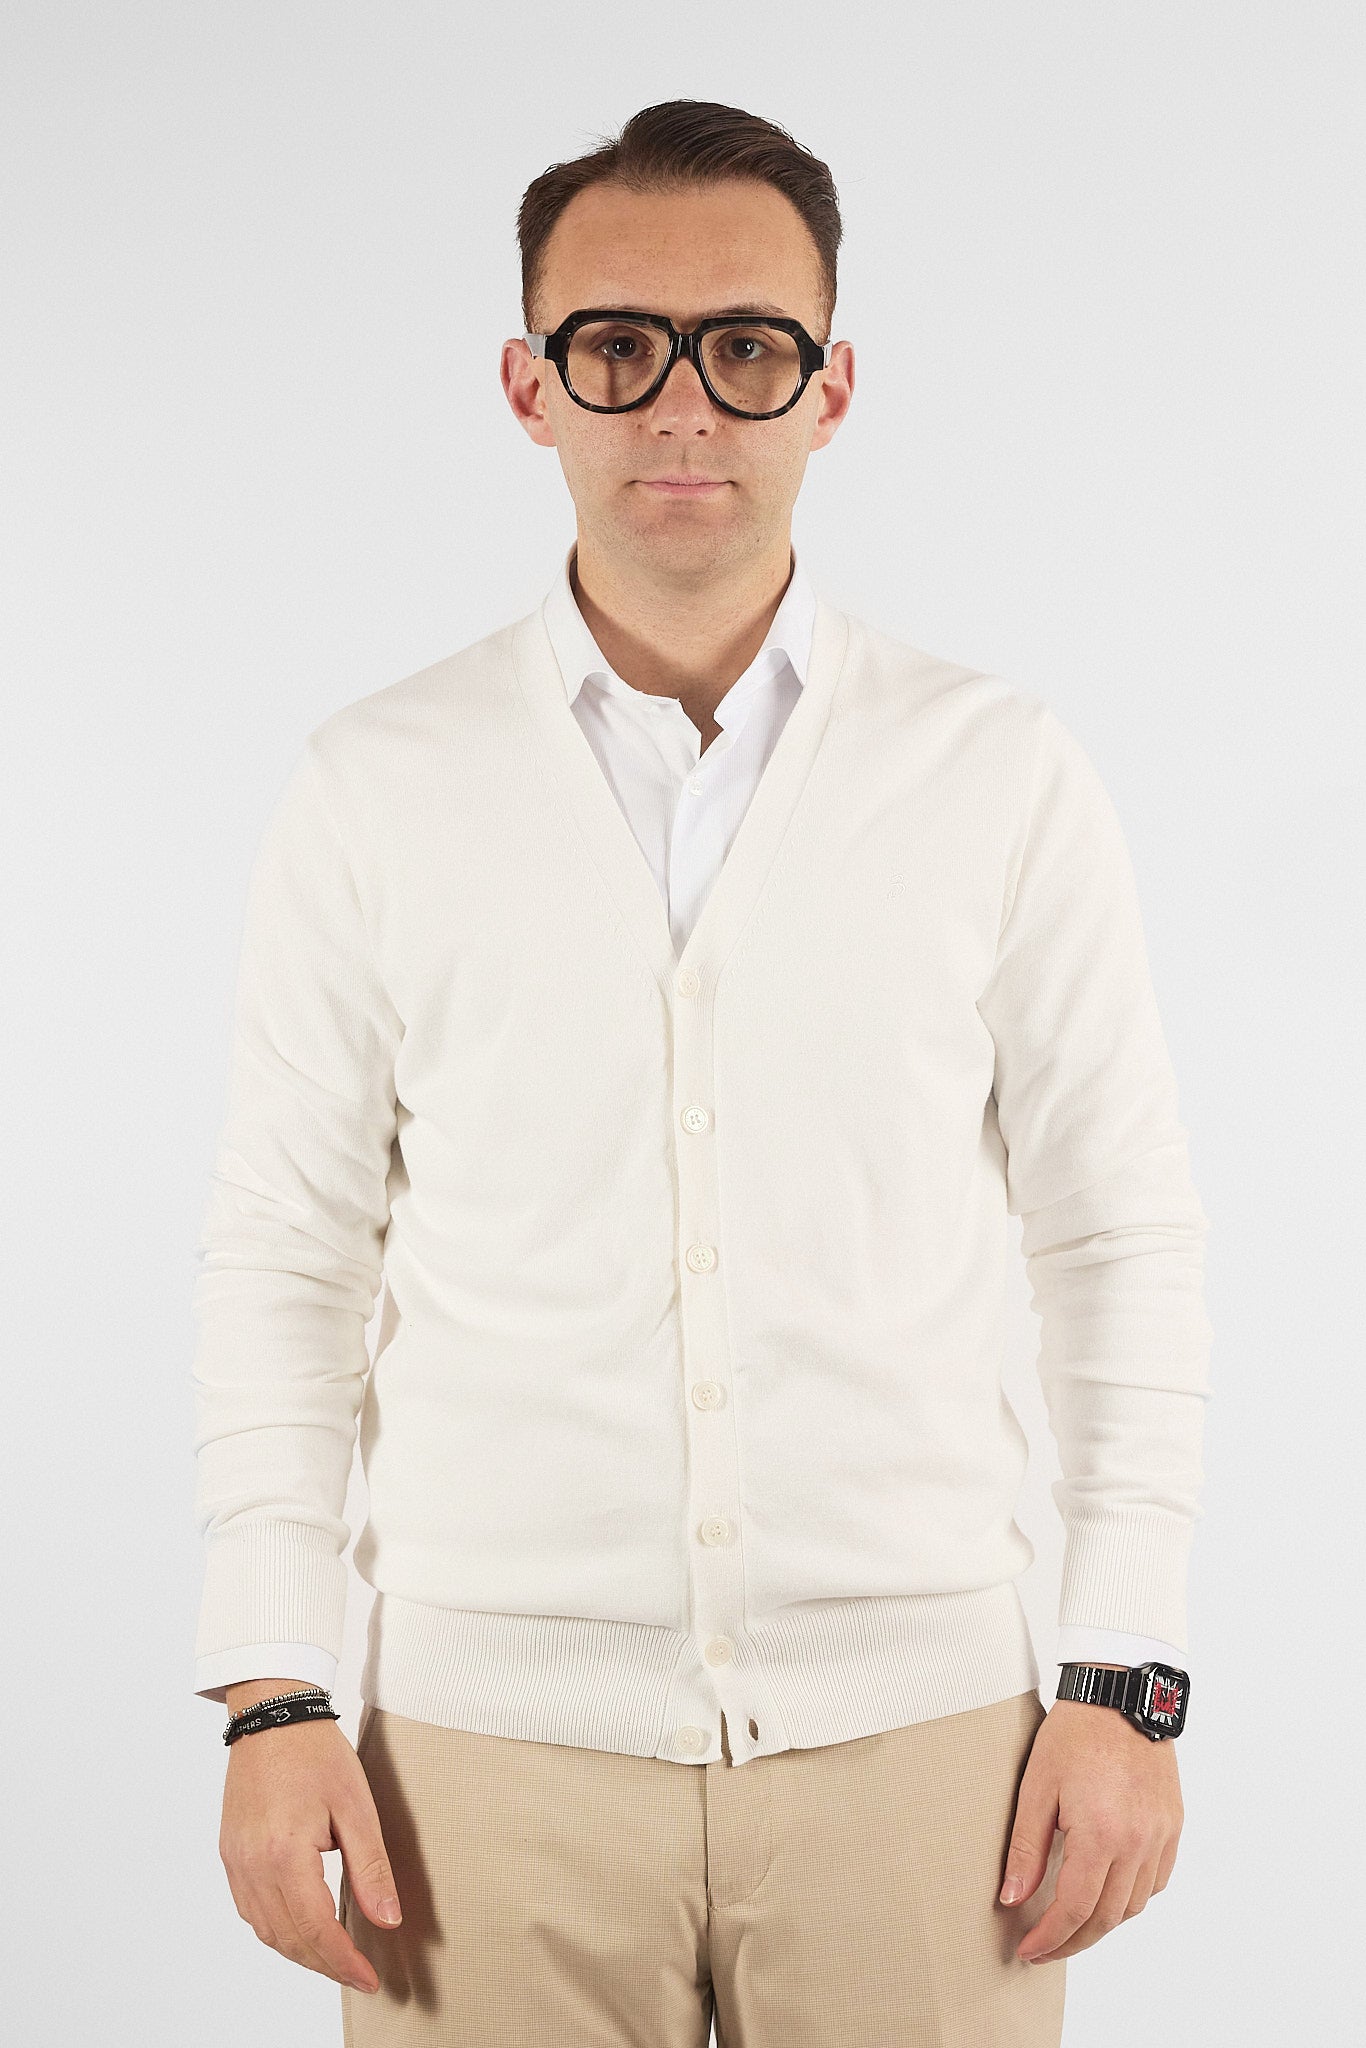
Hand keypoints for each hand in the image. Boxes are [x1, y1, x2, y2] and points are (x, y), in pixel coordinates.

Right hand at [219, 1701, 401, 1994]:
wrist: (273, 1715)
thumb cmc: (316, 1752)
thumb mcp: (356, 1807)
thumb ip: (371, 1868)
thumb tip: (388, 1920)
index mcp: (284, 1854)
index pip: (315, 1929)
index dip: (343, 1961)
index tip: (369, 1978)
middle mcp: (251, 1865)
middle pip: (287, 1938)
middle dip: (324, 1964)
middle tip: (358, 1974)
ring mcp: (235, 1861)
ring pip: (265, 1931)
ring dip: (300, 1951)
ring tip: (336, 1957)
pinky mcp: (230, 1854)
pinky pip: (250, 1910)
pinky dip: (277, 1929)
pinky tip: (302, 1927)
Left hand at [999, 1674, 1183, 1964]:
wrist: (1119, 1694)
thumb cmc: (1075, 1733)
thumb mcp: (1037, 1786)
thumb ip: (1025, 1848)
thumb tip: (1013, 1898)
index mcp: (1100, 1834)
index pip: (1074, 1909)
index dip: (1050, 1938)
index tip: (1029, 1950)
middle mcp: (1137, 1842)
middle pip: (1106, 1917)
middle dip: (1073, 1941)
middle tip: (1045, 1949)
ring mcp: (1160, 1836)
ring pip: (1134, 1905)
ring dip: (1102, 1922)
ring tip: (1072, 1924)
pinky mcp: (1172, 1826)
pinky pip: (1156, 1881)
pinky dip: (1131, 1897)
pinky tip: (1108, 1892)